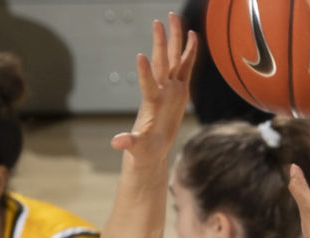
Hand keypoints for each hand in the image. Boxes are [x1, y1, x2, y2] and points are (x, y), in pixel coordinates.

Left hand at [112, 13, 195, 160]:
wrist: (151, 147)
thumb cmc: (144, 149)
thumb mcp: (137, 148)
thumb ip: (128, 142)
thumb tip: (116, 143)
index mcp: (152, 103)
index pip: (147, 85)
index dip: (144, 73)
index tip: (140, 57)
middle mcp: (161, 90)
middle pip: (162, 63)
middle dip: (160, 43)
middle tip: (157, 21)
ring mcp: (170, 88)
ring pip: (174, 58)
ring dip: (175, 38)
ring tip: (173, 16)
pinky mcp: (180, 90)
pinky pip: (187, 67)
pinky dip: (190, 52)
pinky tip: (193, 35)